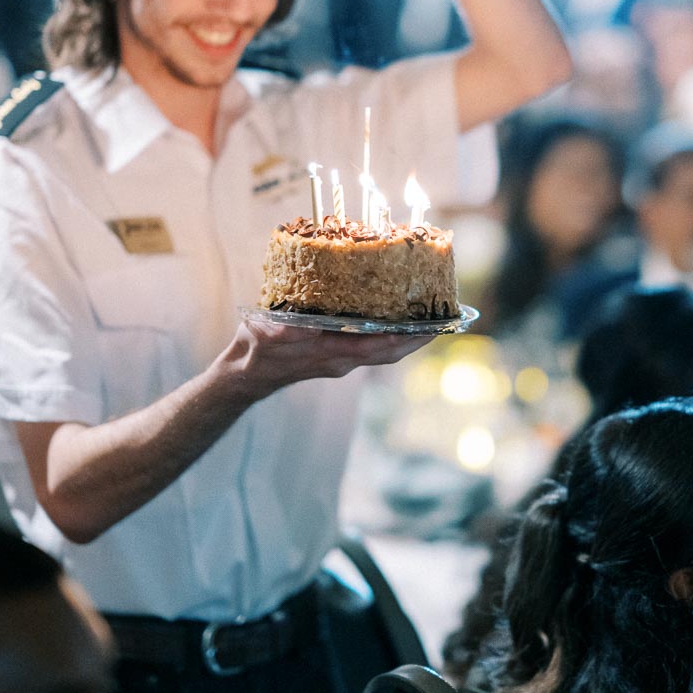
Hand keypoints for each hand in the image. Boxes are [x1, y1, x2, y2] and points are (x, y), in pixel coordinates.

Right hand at [224, 317, 430, 400]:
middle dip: (419, 338)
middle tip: (445, 318)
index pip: (377, 347)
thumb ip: (281, 332)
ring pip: (385, 351)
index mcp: (331, 355)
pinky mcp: (338, 354)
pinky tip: (400, 319)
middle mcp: (343, 360)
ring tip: (432, 317)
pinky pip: (373, 346)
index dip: (404, 338)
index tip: (429, 326)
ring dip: (409, 338)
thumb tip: (302, 330)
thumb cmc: (255, 351)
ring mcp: (342, 360)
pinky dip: (391, 335)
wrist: (247, 374)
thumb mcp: (263, 335)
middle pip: (390, 352)